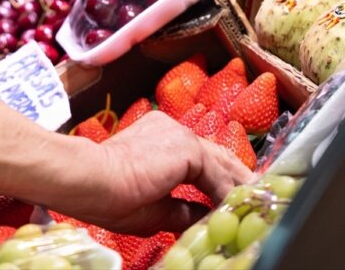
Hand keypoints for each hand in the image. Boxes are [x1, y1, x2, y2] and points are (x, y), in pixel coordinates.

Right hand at [51, 111, 250, 235]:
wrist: (90, 180)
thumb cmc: (107, 195)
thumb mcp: (152, 208)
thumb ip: (181, 209)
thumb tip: (204, 216)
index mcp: (157, 137)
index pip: (196, 156)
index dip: (217, 175)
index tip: (231, 192)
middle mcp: (170, 129)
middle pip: (214, 155)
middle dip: (236, 176)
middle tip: (255, 194)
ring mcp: (179, 134)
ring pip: (219, 161)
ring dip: (236, 184)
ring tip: (253, 201)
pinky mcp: (186, 146)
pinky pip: (216, 173)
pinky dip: (227, 192)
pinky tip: (236, 206)